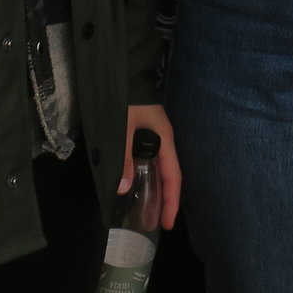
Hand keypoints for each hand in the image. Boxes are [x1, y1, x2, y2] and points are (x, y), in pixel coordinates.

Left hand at [123, 103, 181, 228]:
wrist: (119, 68)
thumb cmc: (125, 96)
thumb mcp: (123, 125)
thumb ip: (124, 155)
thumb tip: (124, 188)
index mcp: (164, 138)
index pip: (173, 176)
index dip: (171, 201)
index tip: (166, 224)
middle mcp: (161, 139)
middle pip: (167, 175)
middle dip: (164, 200)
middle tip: (155, 223)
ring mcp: (151, 136)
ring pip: (155, 168)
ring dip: (152, 189)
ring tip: (145, 210)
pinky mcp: (139, 133)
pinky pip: (144, 160)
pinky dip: (141, 176)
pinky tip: (131, 185)